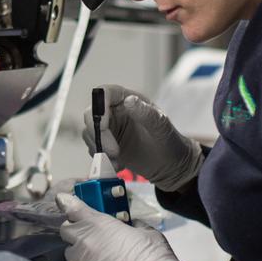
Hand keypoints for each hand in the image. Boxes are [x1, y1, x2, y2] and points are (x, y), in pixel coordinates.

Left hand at [57, 193, 189, 260]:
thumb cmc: (152, 258)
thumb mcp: (146, 232)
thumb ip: (133, 225)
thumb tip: (131, 226)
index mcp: (98, 223)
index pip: (72, 207)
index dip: (66, 202)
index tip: (63, 200)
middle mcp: (85, 240)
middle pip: (66, 230)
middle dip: (74, 230)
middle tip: (88, 234)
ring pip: (70, 254)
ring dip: (79, 253)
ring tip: (96, 258)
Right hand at [82, 85, 202, 191]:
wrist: (172, 168)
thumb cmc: (171, 143)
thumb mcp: (161, 128)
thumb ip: (147, 114)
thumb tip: (129, 101)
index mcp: (128, 99)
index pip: (105, 93)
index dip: (99, 106)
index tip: (104, 125)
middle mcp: (116, 111)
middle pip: (91, 115)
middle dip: (98, 135)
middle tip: (114, 152)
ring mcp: (110, 129)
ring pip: (90, 133)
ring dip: (100, 149)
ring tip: (118, 161)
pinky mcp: (107, 145)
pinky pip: (93, 149)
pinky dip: (102, 159)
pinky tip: (118, 165)